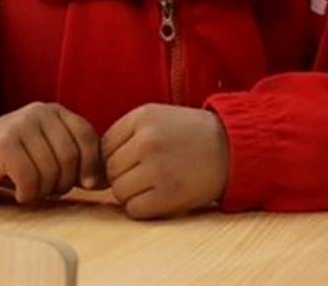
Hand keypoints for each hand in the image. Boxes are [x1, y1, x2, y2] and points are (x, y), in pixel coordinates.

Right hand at [0, 102, 105, 202]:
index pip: (87, 136)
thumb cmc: (16, 157)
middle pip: (70, 158)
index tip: (87, 184)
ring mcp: (20, 125)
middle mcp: (40, 113)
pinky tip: (20, 193)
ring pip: (50, 171)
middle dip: (64, 183)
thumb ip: (74, 157)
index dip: (92, 165)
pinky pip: (29, 178)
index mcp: (56, 112)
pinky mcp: (3, 143)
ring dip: (45, 191)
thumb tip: (102, 182)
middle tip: (50, 190)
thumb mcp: (48, 149)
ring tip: (33, 190)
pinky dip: (27, 193)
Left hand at [101, 103, 228, 219]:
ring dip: (132, 194)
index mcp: (141, 117)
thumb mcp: (157, 117)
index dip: (115, 158)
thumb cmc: (191, 135)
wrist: (232, 148)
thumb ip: (126, 134)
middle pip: (109, 171)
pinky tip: (160, 198)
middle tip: (147, 175)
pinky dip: (143, 209)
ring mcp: (156, 168)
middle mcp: (146, 140)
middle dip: (123, 176)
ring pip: (119, 192)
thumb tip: (95, 168)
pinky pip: (134, 210)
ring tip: (155, 185)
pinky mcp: (167, 194)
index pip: (103, 147)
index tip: (134, 161)